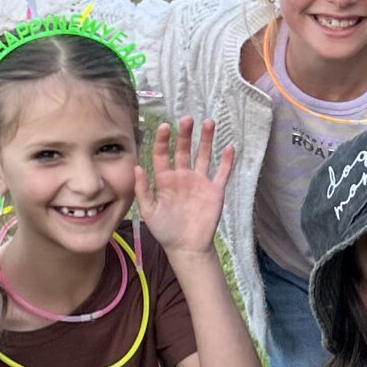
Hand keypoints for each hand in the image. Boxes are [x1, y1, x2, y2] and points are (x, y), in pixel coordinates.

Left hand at [135, 118, 233, 256]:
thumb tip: (136, 167)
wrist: (186, 247)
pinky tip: (229, 147)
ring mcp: (200, 182)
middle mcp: (183, 176)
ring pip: (203, 156)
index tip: (165, 127)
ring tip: (209, 123)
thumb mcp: (148, 211)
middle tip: (187, 119)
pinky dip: (226, 161)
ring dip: (206, 140)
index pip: (163, 154)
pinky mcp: (214, 190)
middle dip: (185, 134)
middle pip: (184, 150)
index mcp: (165, 179)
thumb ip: (143, 190)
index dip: (164, 140)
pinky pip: (222, 173)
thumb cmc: (165, 229)